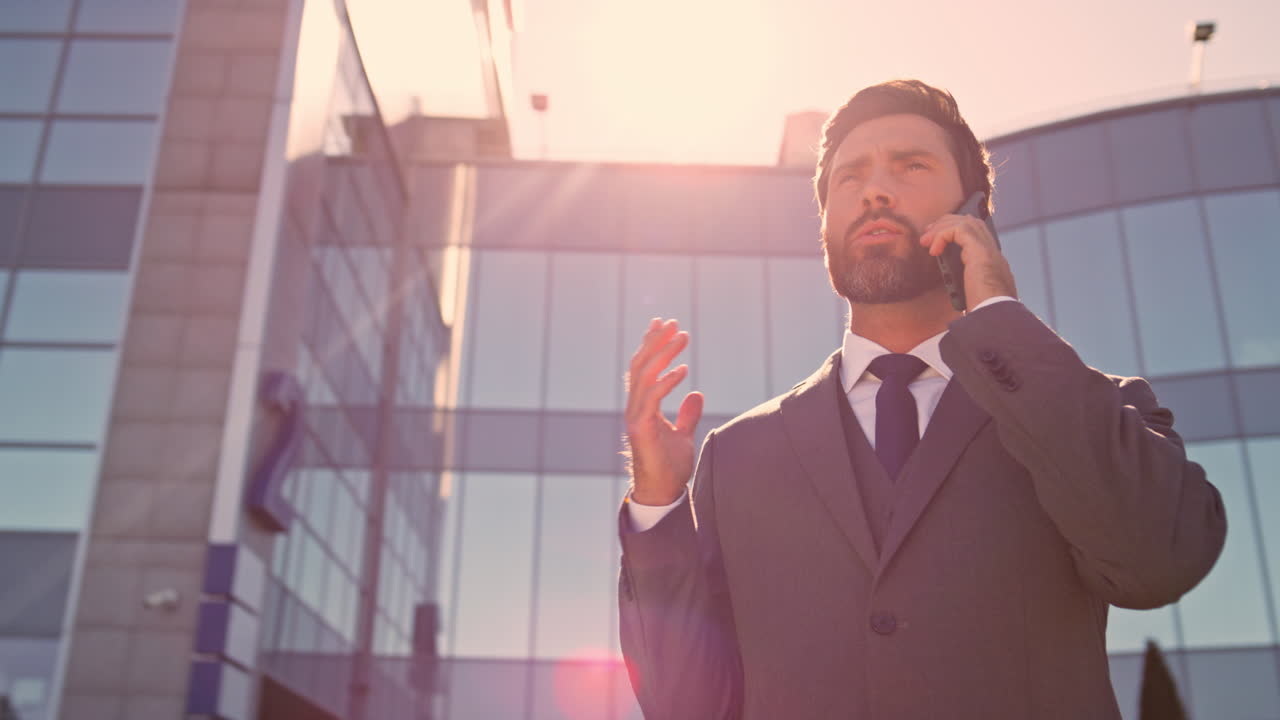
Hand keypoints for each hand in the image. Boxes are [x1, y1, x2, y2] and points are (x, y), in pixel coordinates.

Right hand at [624, 318, 703, 505]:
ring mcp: (635, 417)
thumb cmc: (670, 468)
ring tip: (682, 337)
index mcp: (641, 407)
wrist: (663, 493)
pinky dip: (667, 382)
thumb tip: (696, 394)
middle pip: (640, 365)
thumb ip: (687, 415)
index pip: (642, 368)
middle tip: (674, 322)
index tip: (662, 323)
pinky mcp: (641, 429)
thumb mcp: (683, 436)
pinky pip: (652, 398)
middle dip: (656, 341)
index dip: (650, 343)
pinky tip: (683, 370)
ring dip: (663, 354)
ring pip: (644, 376)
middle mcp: (634, 408)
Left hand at [919, 213, 1016, 309]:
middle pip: (971, 222)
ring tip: (926, 241)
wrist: (993, 318)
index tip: (937, 240)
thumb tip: (953, 283)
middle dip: (947, 223)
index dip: (956, 231)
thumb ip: (965, 285)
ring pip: (965, 222)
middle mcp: (993, 253)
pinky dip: (943, 235)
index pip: (977, 235)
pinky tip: (934, 251)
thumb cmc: (982, 313)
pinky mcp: (981, 252)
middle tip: (928, 234)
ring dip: (942, 228)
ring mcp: (989, 251)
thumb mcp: (971, 295)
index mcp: (992, 263)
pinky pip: (959, 230)